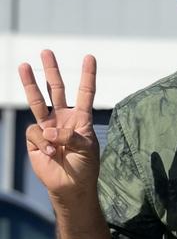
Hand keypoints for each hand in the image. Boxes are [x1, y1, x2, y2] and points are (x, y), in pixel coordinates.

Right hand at [18, 50, 98, 200]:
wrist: (71, 187)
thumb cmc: (85, 167)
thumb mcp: (86, 148)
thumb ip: (70, 135)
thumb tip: (48, 130)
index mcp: (81, 119)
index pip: (85, 93)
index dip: (87, 75)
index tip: (90, 57)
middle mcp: (63, 119)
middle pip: (57, 90)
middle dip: (51, 71)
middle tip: (46, 51)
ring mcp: (48, 127)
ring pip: (37, 101)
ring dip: (30, 83)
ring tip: (23, 65)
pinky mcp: (36, 139)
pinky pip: (36, 133)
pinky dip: (44, 143)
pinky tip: (52, 153)